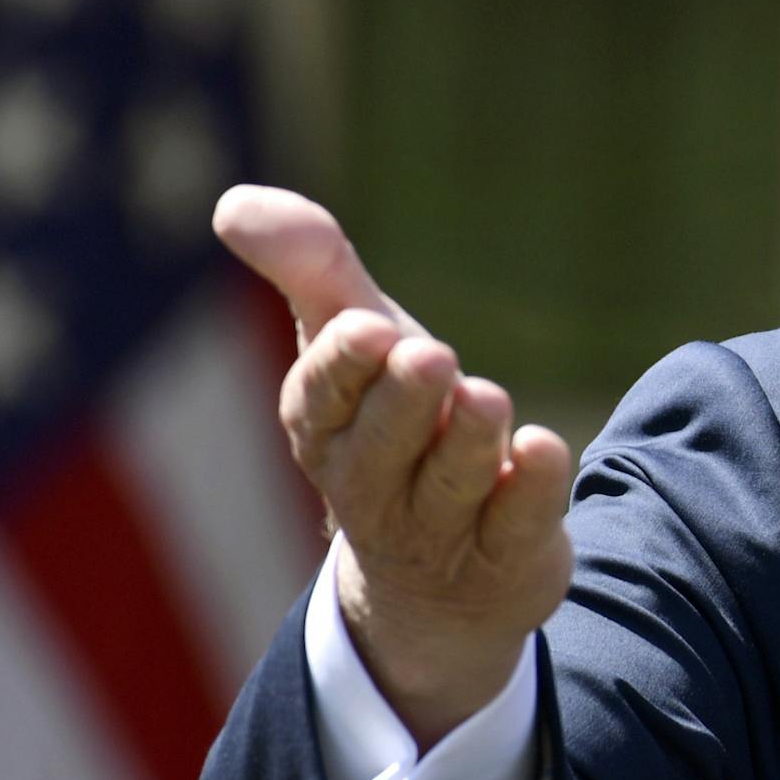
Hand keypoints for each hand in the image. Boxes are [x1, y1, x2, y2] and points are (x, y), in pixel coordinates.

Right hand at [213, 185, 573, 747]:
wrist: (444, 575)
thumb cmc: (393, 424)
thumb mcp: (356, 341)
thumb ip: (311, 270)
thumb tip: (235, 205)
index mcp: (325, 427)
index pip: (322, 396)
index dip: (345, 364)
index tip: (368, 327)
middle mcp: (372, 485)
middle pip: (382, 446)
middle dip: (404, 401)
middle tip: (431, 356)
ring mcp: (441, 527)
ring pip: (451, 485)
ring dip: (468, 441)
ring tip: (486, 398)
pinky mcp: (507, 553)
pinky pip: (517, 524)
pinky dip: (533, 488)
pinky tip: (544, 448)